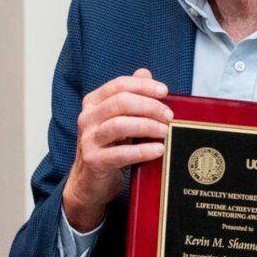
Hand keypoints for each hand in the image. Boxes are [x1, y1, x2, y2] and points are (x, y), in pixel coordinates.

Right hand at [62, 69, 171, 231]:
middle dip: (149, 106)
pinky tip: (158, 150)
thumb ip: (130, 96)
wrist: (89, 184)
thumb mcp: (118, 119)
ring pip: (120, 125)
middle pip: (121, 102)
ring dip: (148, 126)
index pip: (119, 85)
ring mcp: (88, 140)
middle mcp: (87, 118)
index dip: (144, 86)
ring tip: (165, 132)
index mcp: (92, 103)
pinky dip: (143, 150)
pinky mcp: (94, 161)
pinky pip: (121, 153)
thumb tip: (144, 73)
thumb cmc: (108, 149)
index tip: (165, 92)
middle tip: (169, 116)